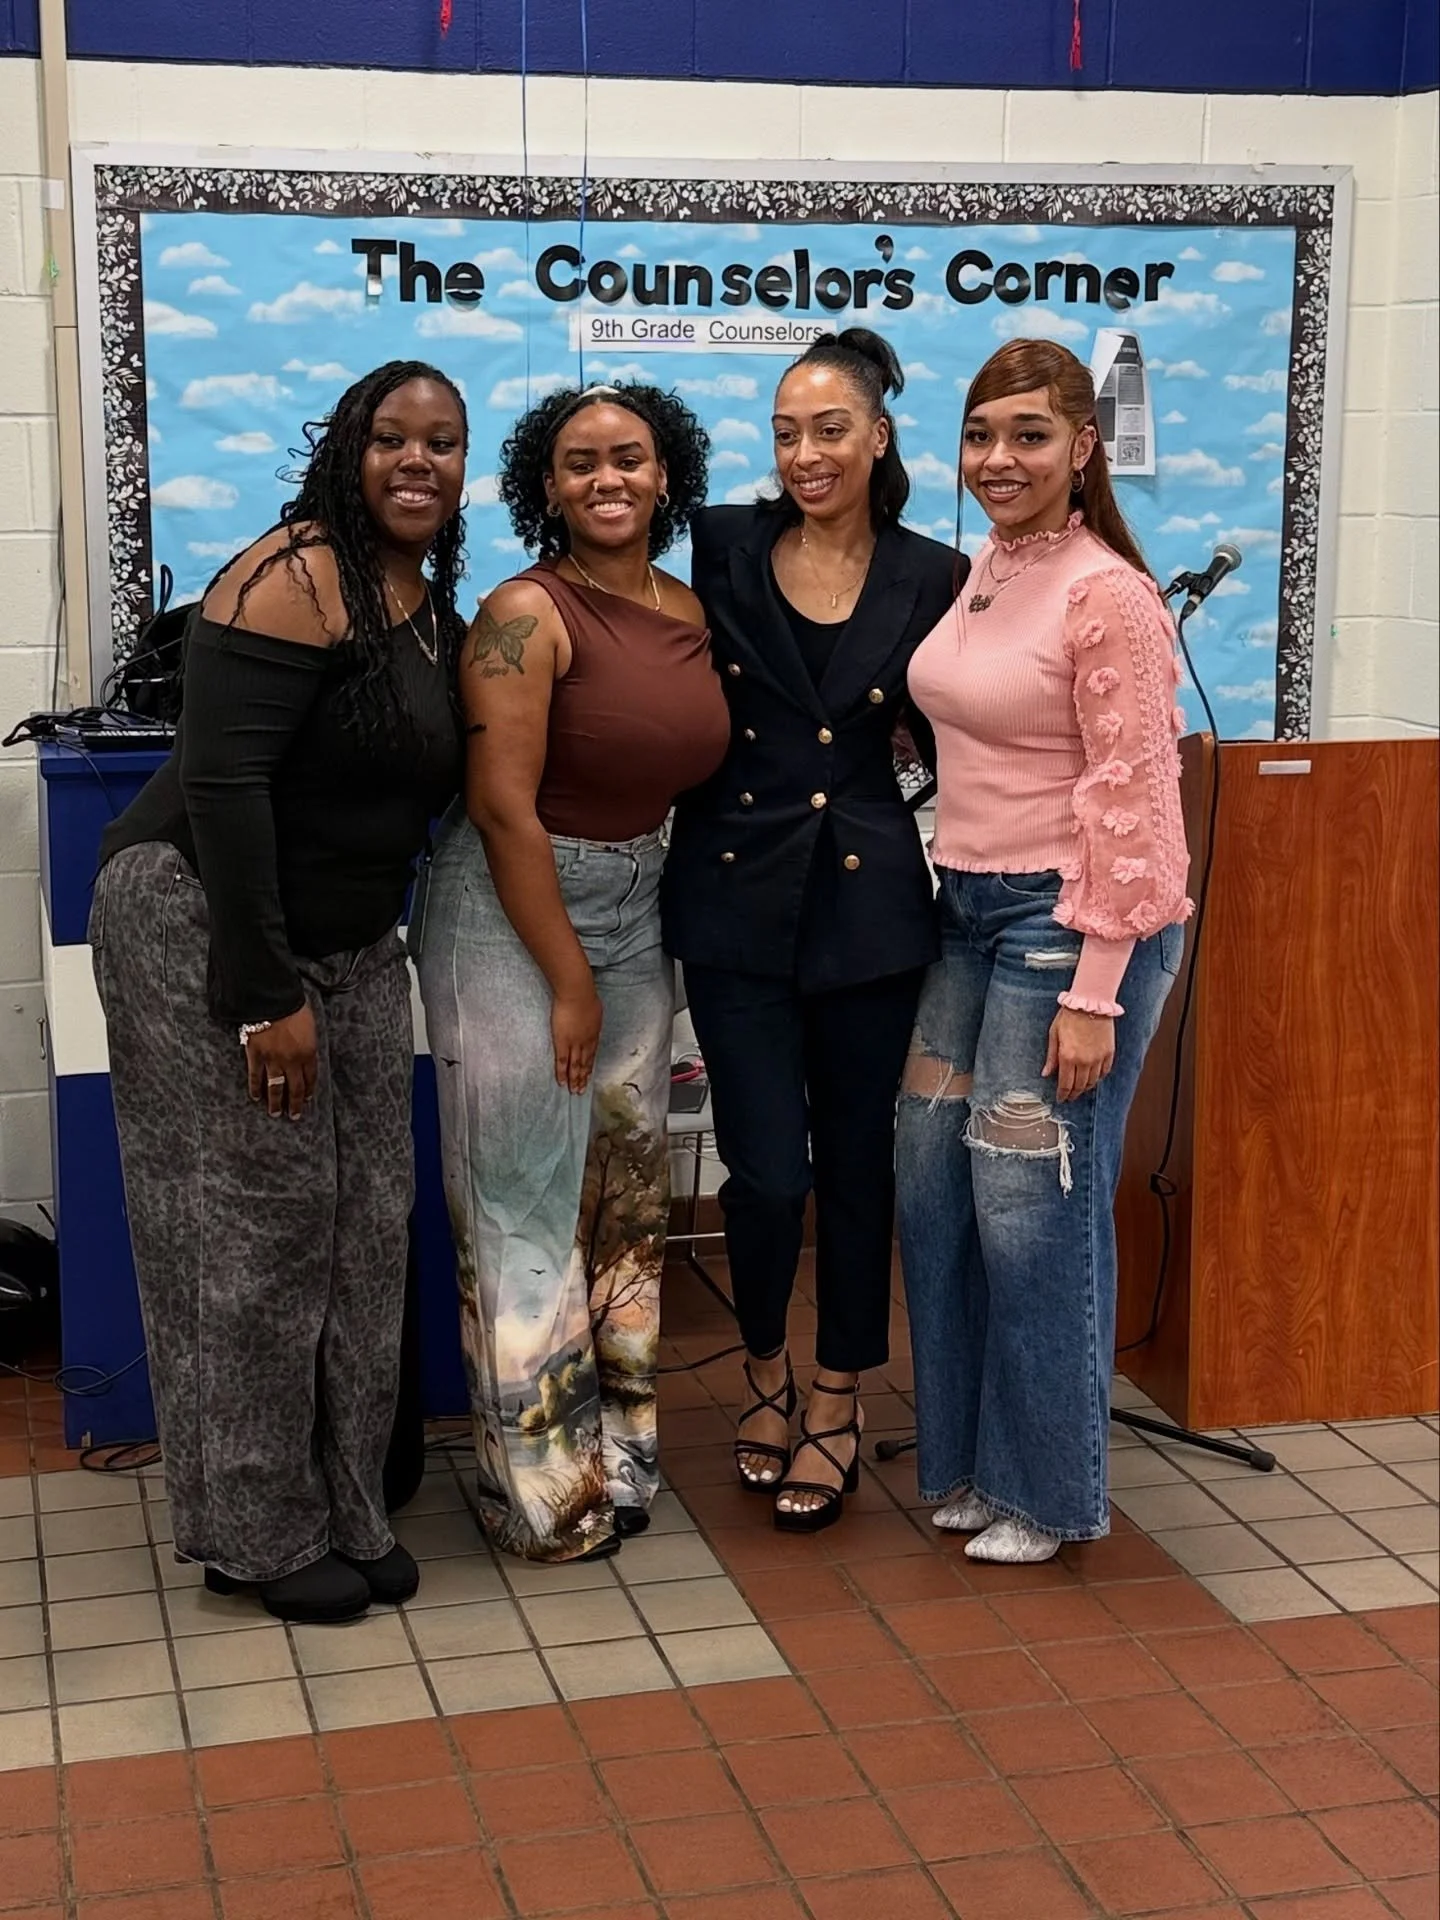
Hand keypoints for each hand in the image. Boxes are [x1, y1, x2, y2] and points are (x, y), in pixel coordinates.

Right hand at [245, 1003, 318, 1118]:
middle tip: (294, 1115)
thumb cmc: (292, 1006)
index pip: (311, 1077)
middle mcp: (293, 1060)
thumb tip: (305, 1049)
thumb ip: (307, 1040)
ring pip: (276, 1087)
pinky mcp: (256, 1056)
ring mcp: (273, 1060)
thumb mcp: (309, 1023)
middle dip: (296, 1103)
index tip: (308, 1099)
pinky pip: (256, 1076)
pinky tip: (255, 1097)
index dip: (309, 1089)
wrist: (271, 999)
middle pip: (296, 1087)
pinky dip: (255, 1088)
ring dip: (276, 1102)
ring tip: (275, 1114)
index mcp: (309, 1051)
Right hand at [551, 987, 601, 1093]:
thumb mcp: (594, 1008)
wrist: (577, 994)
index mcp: (594, 1034)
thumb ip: (592, 1016)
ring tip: (574, 1092)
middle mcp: (586, 1042)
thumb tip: (592, 1016)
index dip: (590, 1065)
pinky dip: (562, 1074)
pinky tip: (562, 1083)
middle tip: (581, 1090)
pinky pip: (562, 1062)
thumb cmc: (585, 995)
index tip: (588, 1075)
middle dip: (583, 1077)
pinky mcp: (562, 1043)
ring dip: (575, 1080)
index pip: (592, 1053)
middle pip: (585, 1063)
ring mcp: (574, 1044)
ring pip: (575, 1066)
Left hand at [1043, 1007, 1115, 1102]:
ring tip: (1080, 1088)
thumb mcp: (1054, 1034)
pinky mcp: (1108, 1053)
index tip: (1061, 1098)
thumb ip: (1051, 1057)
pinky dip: (1098, 1078)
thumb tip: (1046, 1074)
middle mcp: (1084, 1061)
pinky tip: (1093, 1077)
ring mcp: (1098, 1058)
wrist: (1090, 1003)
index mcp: (1067, 1057)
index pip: (1065, 1084)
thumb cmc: (1069, 1016)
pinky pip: (1104, 1072)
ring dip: (1085, 1087)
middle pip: (1079, 1086)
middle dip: (1073, 1094)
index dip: (1062, 1094)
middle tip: (1069, 1096)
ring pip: (1092, 1082)